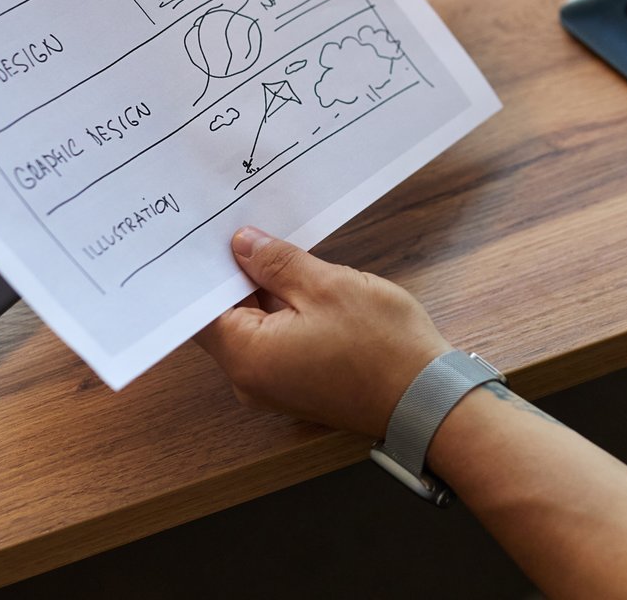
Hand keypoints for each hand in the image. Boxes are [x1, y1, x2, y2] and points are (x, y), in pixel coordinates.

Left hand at [194, 227, 452, 437]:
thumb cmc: (381, 345)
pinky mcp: (299, 386)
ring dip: (265, 293)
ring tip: (279, 251)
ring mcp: (275, 388)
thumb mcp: (327, 286)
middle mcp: (250, 380)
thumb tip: (241, 244)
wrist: (428, 398)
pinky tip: (302, 284)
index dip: (204, 270)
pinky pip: (276, 343)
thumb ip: (277, 263)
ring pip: (254, 329)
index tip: (210, 234)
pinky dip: (283, 313)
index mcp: (247, 357)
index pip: (199, 310)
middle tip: (246, 228)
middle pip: (225, 319)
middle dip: (237, 276)